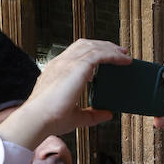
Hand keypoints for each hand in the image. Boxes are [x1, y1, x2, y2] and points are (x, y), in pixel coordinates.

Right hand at [0, 39, 123, 147]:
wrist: (39, 118)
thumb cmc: (50, 119)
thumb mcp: (76, 116)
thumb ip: (92, 114)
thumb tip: (107, 114)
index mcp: (57, 71)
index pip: (75, 54)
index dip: (91, 53)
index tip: (106, 59)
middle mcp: (61, 63)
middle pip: (85, 45)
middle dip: (104, 46)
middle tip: (120, 52)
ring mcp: (68, 62)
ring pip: (93, 46)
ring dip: (111, 48)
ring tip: (125, 54)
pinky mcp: (78, 66)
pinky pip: (100, 54)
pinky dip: (114, 55)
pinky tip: (124, 60)